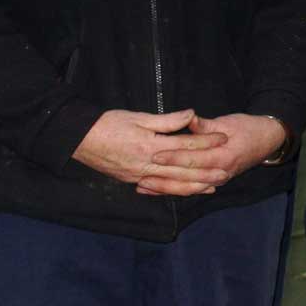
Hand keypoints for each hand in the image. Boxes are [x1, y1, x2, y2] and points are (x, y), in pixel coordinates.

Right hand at [72, 108, 227, 194]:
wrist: (78, 139)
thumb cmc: (108, 123)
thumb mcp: (138, 116)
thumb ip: (167, 120)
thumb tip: (191, 115)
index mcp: (149, 145)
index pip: (185, 145)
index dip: (206, 141)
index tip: (223, 138)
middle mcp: (146, 164)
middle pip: (183, 170)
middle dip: (206, 171)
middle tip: (227, 171)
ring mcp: (138, 175)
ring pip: (172, 184)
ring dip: (194, 186)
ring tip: (213, 185)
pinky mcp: (132, 180)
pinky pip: (159, 188)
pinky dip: (175, 190)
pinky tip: (188, 190)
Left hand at [138, 112, 287, 195]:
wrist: (267, 141)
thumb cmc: (248, 128)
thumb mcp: (228, 122)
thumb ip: (206, 125)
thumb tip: (189, 119)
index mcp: (223, 156)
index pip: (194, 158)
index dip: (174, 157)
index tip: (155, 155)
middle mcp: (220, 172)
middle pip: (187, 179)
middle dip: (163, 178)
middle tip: (140, 176)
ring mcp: (217, 180)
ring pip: (187, 188)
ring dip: (165, 189)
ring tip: (143, 186)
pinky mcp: (213, 182)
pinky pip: (191, 189)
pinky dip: (173, 190)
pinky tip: (156, 190)